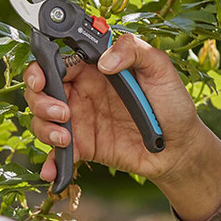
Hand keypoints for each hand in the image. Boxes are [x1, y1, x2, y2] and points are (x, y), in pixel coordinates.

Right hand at [23, 32, 204, 185]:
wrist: (180, 148)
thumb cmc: (173, 105)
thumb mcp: (161, 70)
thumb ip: (134, 51)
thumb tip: (104, 61)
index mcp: (96, 69)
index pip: (58, 62)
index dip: (42, 69)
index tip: (42, 80)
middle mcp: (84, 92)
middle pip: (42, 90)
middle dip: (39, 101)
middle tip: (61, 112)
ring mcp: (81, 120)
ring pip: (42, 120)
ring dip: (44, 129)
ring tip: (65, 139)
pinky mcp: (84, 146)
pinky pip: (58, 153)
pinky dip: (51, 161)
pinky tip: (53, 170)